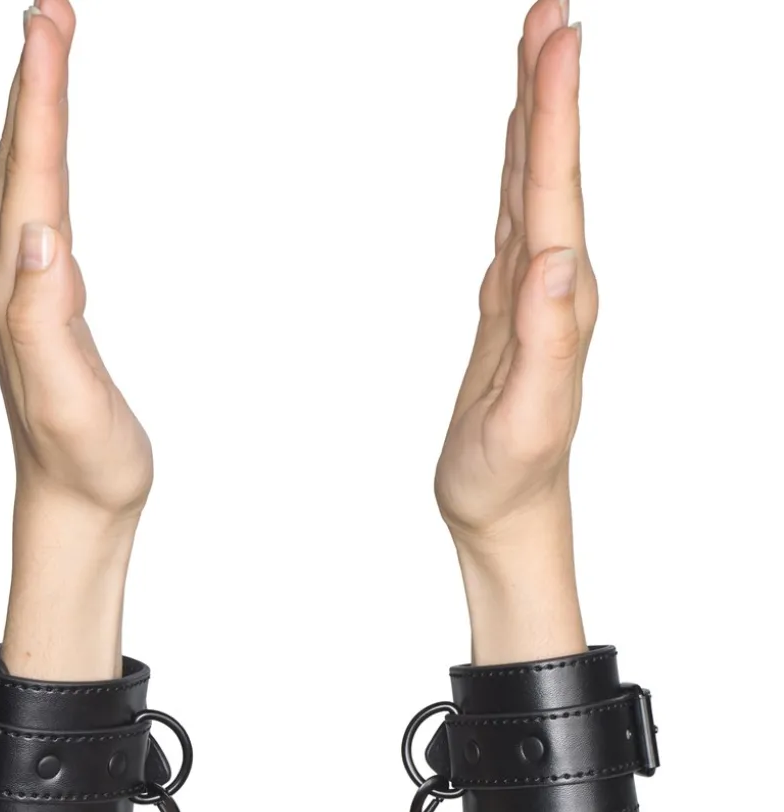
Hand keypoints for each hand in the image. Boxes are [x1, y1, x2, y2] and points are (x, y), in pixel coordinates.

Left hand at [0, 0, 151, 522]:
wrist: (74, 502)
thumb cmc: (81, 459)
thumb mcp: (66, 398)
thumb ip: (45, 318)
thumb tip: (42, 231)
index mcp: (17, 292)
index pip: (31, 177)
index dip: (41, 98)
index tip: (50, 24)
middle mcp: (11, 280)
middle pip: (17, 163)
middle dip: (33, 82)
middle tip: (51, 12)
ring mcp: (25, 292)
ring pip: (24, 184)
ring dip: (34, 116)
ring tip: (48, 61)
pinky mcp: (46, 305)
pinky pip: (40, 214)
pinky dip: (45, 166)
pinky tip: (49, 161)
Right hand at [434, 0, 595, 547]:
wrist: (505, 508)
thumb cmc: (510, 473)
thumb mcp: (528, 417)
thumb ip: (546, 340)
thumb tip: (554, 257)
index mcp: (560, 301)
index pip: (558, 192)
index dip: (556, 115)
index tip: (557, 38)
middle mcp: (554, 285)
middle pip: (553, 170)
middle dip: (550, 89)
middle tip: (545, 13)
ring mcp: (532, 292)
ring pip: (535, 187)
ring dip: (536, 119)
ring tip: (534, 55)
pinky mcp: (510, 305)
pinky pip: (517, 219)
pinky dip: (518, 171)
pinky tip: (520, 150)